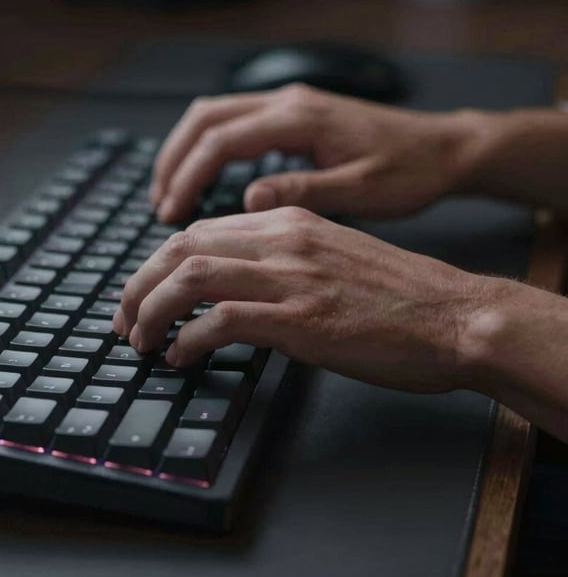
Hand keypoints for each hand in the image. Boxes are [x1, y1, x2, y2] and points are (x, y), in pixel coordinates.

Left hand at [113, 207, 490, 392]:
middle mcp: (283, 239)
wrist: (453, 315)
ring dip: (151, 311)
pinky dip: (190, 339)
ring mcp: (292, 277)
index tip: (140, 294)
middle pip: (180, 247)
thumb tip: (229, 289)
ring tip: (141, 342)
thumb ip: (279, 260)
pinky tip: (183, 357)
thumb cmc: (395, 294)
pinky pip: (223, 321)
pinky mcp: (303, 319)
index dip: (155, 265)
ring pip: (190, 277)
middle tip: (123, 321)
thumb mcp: (329, 256)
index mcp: (287, 219)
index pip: (198, 231)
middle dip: (137, 285)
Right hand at [149, 84, 478, 222]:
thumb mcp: (360, 191)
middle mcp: (288, 102)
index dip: (188, 175)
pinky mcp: (295, 115)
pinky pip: (235, 123)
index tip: (170, 212)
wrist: (444, 148)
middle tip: (158, 202)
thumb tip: (249, 200)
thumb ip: (302, 192)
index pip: (221, 140)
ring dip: (186, 150)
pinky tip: (206, 177)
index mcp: (300, 117)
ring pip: (215, 116)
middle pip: (205, 118)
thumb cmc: (410, 171)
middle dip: (173, 159)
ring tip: (170, 192)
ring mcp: (290, 104)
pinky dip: (209, 148)